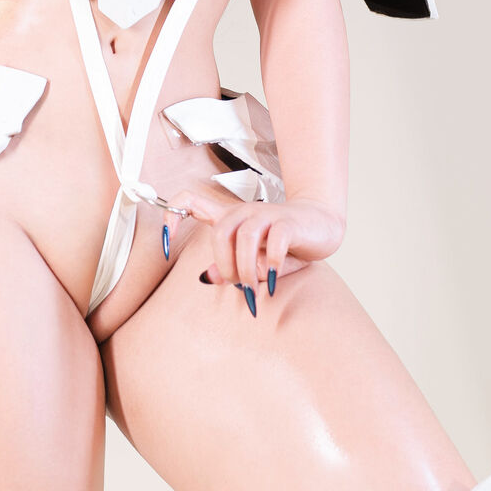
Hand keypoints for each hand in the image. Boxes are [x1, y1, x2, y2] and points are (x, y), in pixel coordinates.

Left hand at [165, 189, 343, 289]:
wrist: (322, 226)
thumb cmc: (284, 245)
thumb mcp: (254, 261)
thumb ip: (230, 268)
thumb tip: (206, 277)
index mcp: (228, 217)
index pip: (189, 201)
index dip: (172, 216)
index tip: (167, 244)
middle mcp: (244, 211)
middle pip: (220, 233)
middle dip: (226, 265)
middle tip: (239, 285)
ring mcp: (266, 214)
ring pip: (244, 238)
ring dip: (246, 269)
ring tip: (253, 288)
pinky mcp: (288, 222)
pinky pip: (274, 242)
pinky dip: (271, 264)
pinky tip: (273, 280)